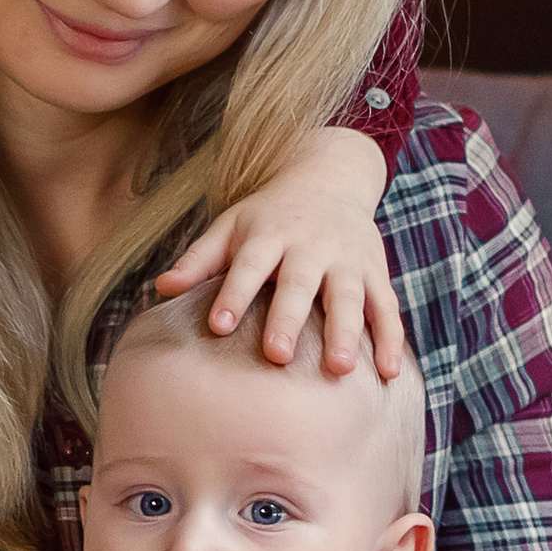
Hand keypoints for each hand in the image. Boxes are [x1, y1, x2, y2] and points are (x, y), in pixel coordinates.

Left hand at [154, 128, 401, 379]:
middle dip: (289, 318)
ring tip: (340, 369)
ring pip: (348, 296)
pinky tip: (387, 373)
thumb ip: (198, 259)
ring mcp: (347, 259)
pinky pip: (386, 307)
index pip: (249, 266)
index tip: (218, 326)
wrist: (329, 178)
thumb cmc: (267, 216)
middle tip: (278, 355)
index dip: (233, 294)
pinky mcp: (375, 272)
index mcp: (269, 235)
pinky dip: (390, 339)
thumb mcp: (230, 227)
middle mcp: (310, 246)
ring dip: (346, 332)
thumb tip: (161, 288)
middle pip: (300, 283)